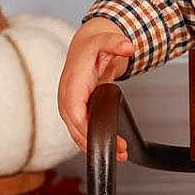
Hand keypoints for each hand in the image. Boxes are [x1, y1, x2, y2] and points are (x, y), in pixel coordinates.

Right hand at [57, 19, 135, 159]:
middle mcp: (66, 98)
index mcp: (71, 84)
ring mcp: (69, 107)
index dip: (86, 128)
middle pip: (76, 129)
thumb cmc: (92, 47)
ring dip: (96, 146)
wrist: (85, 47)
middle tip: (120, 150)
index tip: (104, 137)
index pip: (74, 112)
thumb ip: (116, 42)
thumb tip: (127, 46)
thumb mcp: (105, 40)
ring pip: (77, 134)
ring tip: (120, 153)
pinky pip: (81, 132)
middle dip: (96, 142)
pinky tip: (109, 147)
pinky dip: (93, 141)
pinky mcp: (76, 113)